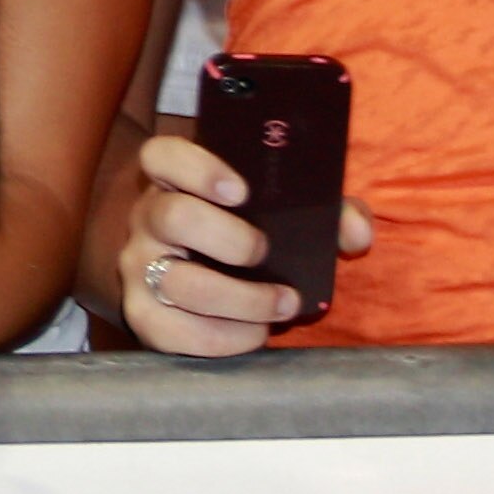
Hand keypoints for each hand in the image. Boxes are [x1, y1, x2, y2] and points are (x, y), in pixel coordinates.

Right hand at [116, 132, 371, 356]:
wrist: (201, 281)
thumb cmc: (248, 236)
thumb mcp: (283, 214)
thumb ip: (327, 213)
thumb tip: (354, 230)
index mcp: (176, 181)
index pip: (162, 155)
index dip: (196, 168)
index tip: (241, 190)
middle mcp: (148, 219)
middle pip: (172, 216)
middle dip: (230, 240)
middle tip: (265, 253)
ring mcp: (139, 267)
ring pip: (179, 282)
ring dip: (242, 299)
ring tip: (282, 304)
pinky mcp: (144, 316)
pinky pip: (175, 331)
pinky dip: (225, 338)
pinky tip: (254, 332)